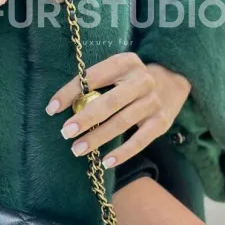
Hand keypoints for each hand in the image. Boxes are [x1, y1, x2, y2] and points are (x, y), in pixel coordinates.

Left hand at [45, 54, 190, 167]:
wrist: (172, 81)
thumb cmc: (128, 80)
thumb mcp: (115, 72)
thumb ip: (94, 85)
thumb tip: (61, 108)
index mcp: (125, 62)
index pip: (93, 77)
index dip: (71, 92)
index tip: (52, 109)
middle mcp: (142, 80)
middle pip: (110, 102)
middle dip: (85, 118)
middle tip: (65, 132)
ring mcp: (153, 102)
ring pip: (123, 122)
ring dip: (98, 138)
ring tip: (77, 149)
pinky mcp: (161, 122)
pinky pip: (140, 141)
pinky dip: (123, 153)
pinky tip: (106, 162)